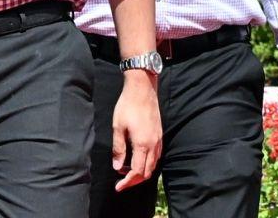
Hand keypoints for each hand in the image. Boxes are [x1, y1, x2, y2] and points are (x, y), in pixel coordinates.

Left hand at [112, 71, 161, 191]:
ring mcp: (159, 141)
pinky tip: (137, 160)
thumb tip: (117, 167)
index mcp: (143, 145)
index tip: (118, 187)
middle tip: (121, 183)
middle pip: (147, 172)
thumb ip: (118, 149)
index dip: (128, 182)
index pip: (137, 172)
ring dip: (141, 172)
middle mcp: (154, 146)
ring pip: (153, 165)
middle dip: (134, 180)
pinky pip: (156, 157)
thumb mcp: (118, 127)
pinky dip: (147, 163)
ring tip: (126, 172)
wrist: (143, 90)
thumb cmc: (127, 106)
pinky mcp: (160, 136)